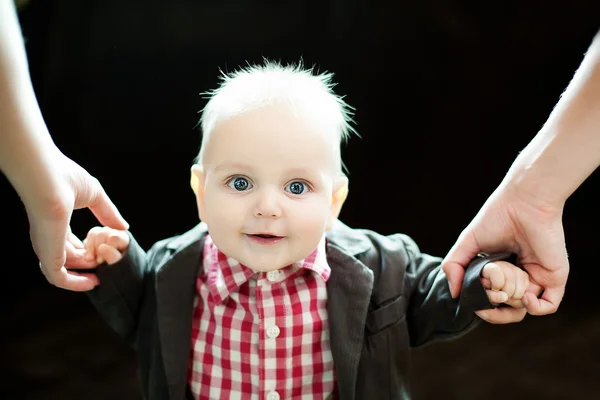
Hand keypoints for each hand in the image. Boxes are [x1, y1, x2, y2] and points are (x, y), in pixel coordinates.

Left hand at [27, 150, 128, 290]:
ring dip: (86, 274)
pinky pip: (60, 279)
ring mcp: (46, 247)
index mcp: (54, 222)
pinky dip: (76, 284)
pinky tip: (93, 282)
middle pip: (70, 259)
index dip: (88, 251)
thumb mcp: (95, 196)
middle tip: (107, 265)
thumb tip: (123, 227)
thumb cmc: (66, 179)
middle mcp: (47, 238)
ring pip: (65, 272)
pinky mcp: (48, 255)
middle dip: (90, 264)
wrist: (47, 178)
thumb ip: (108, 212)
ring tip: (103, 273)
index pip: (70, 245)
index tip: (103, 253)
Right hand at [442, 182, 568, 315]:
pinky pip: (547, 306)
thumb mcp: (467, 243)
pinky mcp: (553, 277)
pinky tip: (523, 296)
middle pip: (505, 308)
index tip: (475, 296)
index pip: (489, 298)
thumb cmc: (496, 217)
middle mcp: (517, 276)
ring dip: (510, 306)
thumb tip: (455, 294)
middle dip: (494, 311)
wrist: (523, 203)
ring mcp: (536, 278)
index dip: (481, 304)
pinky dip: (534, 308)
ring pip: (523, 309)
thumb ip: (454, 266)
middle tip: (489, 297)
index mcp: (499, 270)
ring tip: (504, 290)